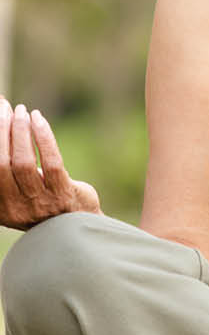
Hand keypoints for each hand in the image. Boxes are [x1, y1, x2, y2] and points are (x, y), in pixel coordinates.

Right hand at [0, 100, 101, 229]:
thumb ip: (5, 174)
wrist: (75, 226)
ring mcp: (38, 202)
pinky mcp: (62, 193)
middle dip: (2, 132)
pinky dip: (43, 137)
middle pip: (1, 163)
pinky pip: (50, 161)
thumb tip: (3, 131)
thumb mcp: (15, 194)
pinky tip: (39, 120)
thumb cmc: (41, 202)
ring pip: (24, 162)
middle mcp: (13, 207)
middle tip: (6, 108)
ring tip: (22, 111)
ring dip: (21, 132)